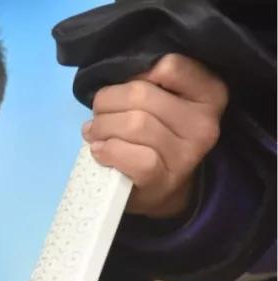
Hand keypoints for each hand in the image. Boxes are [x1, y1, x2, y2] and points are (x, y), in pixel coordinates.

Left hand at [83, 53, 227, 218]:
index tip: (127, 88)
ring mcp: (186, 154)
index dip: (136, 74)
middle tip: (99, 115)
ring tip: (95, 133)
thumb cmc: (158, 137)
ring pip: (132, 123)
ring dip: (101, 127)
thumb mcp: (166, 102)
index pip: (170, 65)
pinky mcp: (163, 179)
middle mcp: (204, 123)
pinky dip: (106, 150)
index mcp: (210, 94)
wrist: (163, 190)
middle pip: (140, 93)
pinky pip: (129, 155)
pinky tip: (99, 151)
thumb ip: (150, 84)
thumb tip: (111, 86)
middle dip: (107, 103)